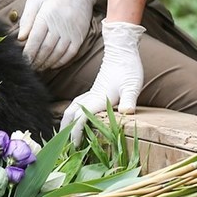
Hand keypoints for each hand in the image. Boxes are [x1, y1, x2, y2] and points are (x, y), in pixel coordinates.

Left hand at [17, 0, 105, 69]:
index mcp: (47, 14)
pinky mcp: (80, 36)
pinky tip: (52, 64)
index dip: (28, 52)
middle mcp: (60, 24)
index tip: (23, 60)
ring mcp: (71, 31)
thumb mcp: (36, 0)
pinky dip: (60, 62)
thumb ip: (27, 19)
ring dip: (47, 63)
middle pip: (46, 48)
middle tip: (29, 67)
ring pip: (58, 53)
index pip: (35, 38)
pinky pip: (70, 54)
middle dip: (36, 60)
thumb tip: (20, 38)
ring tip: (39, 67)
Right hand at [58, 21, 144, 141]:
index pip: (81, 118)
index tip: (73, 146)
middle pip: (70, 114)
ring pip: (71, 108)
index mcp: (98, 99)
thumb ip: (129, 99)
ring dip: (66, 122)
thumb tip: (127, 113)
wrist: (122, 50)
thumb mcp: (132, 85)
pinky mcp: (94, 91)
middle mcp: (91, 97)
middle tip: (64, 145)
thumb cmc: (128, 68)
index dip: (75, 133)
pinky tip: (76, 118)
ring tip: (65, 135)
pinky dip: (72, 114)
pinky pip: (77, 104)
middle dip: (64, 130)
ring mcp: (91, 93)